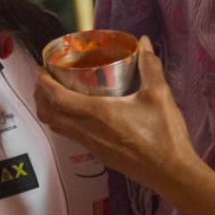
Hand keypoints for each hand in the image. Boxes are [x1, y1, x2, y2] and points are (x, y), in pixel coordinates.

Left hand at [32, 38, 199, 200]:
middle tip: (45, 79)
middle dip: (41, 96)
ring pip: (58, 127)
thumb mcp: (159, 95)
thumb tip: (144, 42)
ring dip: (50, 110)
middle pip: (50, 115)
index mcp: (99, 114)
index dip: (44, 84)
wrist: (172, 173)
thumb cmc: (165, 134)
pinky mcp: (100, 155)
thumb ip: (150, 66)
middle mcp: (89, 131)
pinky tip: (77, 112)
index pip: (59, 99)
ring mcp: (92, 146)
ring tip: (55, 92)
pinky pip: (71, 135)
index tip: (41, 69)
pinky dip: (63, 121)